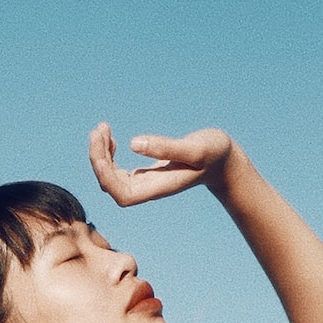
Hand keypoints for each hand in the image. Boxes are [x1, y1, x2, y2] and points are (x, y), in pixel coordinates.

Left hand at [89, 122, 233, 206]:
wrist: (224, 162)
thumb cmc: (214, 154)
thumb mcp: (195, 148)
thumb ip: (166, 148)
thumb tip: (132, 144)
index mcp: (157, 188)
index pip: (121, 193)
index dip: (105, 175)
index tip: (102, 148)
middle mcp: (147, 189)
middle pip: (109, 184)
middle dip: (98, 158)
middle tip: (98, 129)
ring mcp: (143, 183)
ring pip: (110, 176)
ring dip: (101, 154)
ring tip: (101, 129)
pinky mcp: (144, 174)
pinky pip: (116, 170)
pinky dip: (109, 154)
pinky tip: (110, 138)